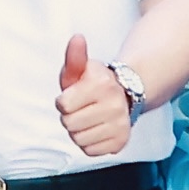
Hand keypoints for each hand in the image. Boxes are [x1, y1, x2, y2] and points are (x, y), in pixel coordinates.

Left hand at [53, 32, 130, 158]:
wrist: (125, 95)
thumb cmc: (93, 82)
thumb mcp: (82, 68)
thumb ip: (75, 56)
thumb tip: (77, 38)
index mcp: (102, 85)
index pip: (63, 106)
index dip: (63, 101)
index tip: (74, 96)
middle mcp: (115, 106)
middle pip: (69, 124)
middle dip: (69, 117)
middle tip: (81, 108)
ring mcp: (120, 125)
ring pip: (78, 140)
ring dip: (78, 131)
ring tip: (88, 119)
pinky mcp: (121, 142)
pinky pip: (90, 151)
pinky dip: (89, 143)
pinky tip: (96, 129)